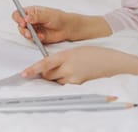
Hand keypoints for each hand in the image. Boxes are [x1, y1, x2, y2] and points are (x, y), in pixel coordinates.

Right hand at [12, 6, 72, 43]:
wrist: (67, 28)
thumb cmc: (59, 18)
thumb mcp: (48, 15)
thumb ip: (37, 17)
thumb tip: (26, 17)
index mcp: (32, 11)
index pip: (19, 13)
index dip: (18, 17)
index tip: (22, 22)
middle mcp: (30, 20)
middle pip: (19, 24)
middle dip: (22, 29)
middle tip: (28, 32)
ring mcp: (33, 29)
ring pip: (24, 32)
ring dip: (28, 35)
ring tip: (35, 36)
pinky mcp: (36, 36)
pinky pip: (31, 39)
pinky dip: (35, 39)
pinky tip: (42, 37)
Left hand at [21, 46, 137, 83]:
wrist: (114, 63)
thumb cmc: (96, 54)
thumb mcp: (76, 50)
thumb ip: (63, 57)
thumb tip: (50, 64)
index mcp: (67, 55)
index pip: (45, 63)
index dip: (33, 69)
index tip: (23, 74)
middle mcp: (69, 68)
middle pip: (48, 75)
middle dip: (46, 73)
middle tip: (52, 68)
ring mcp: (74, 78)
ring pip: (56, 81)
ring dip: (56, 78)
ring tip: (69, 70)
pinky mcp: (79, 86)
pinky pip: (66, 86)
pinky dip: (66, 82)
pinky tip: (75, 75)